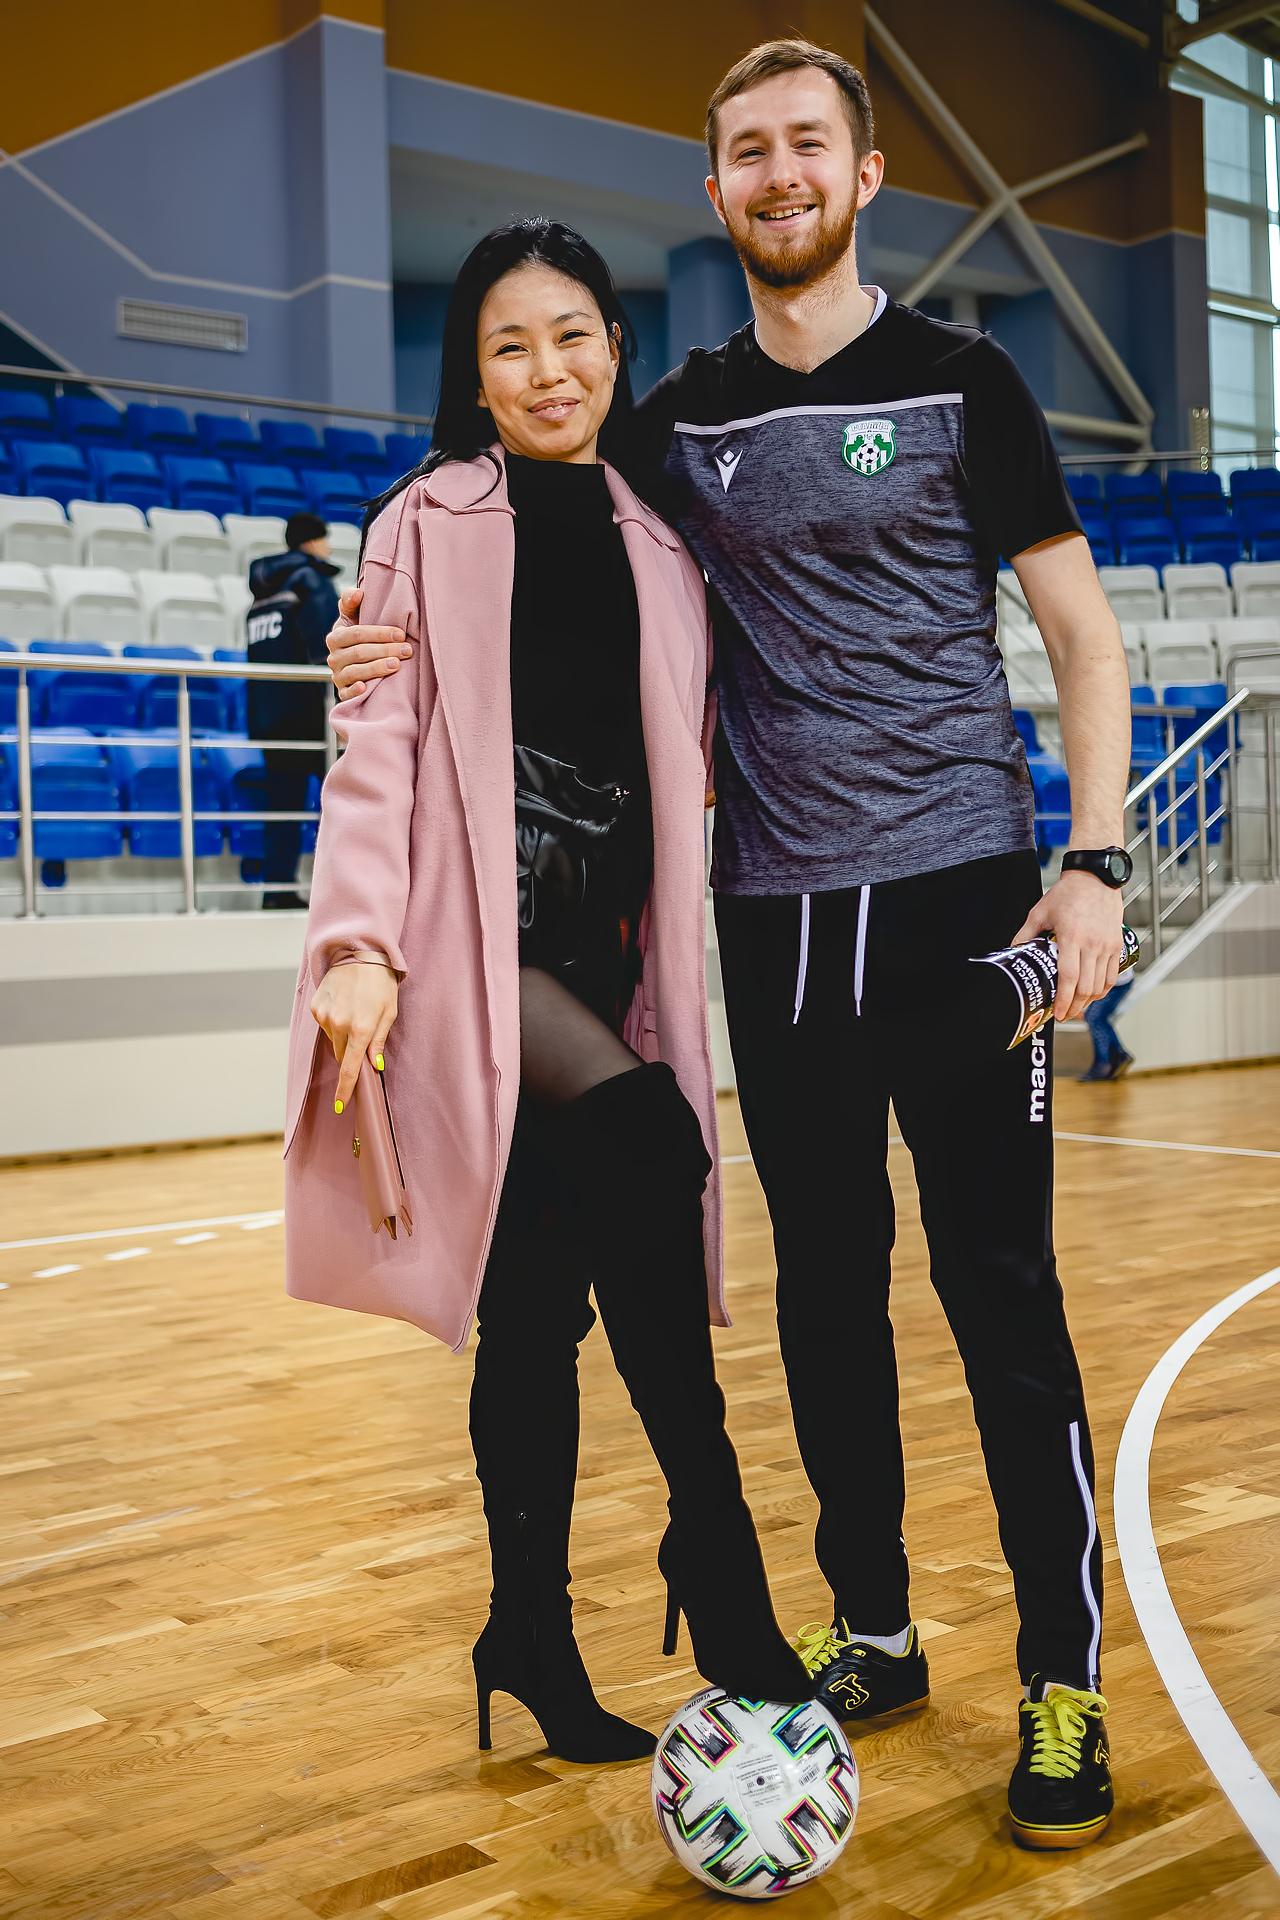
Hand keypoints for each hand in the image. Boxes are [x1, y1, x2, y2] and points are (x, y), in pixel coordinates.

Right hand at [310, 962, 398, 1109]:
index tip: (341, 1106)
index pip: (349, 1068)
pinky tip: (343, 1005)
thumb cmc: (380, 983)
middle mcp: (339, 1024)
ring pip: (333, 1039)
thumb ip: (379, 1041)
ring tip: (355, 1011)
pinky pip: (325, 1024)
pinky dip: (334, 1021)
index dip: (345, 1089)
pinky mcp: (316, 1006)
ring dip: (343, 1035)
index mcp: (360, 1029)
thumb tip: (375, 1066)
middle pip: (341, 1054)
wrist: (359, 953)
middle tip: (362, 1035)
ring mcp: (324, 1015)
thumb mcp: (389, 1012)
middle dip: (351, 1053)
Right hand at [327, 587, 412, 699]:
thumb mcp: (352, 618)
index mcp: (336, 637)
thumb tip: (358, 592)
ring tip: (397, 665)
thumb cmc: (358, 639)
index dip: (379, 633)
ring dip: (377, 668)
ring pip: (356, 672)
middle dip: (385, 650)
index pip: (356, 633)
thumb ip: (351, 602)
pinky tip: (366, 688)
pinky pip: (346, 694)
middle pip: (359, 653)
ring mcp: (338, 676)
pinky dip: (355, 691)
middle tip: (407, 650)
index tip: (400, 634)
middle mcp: (334, 657)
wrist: (353, 666)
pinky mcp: (343, 693)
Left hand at [1009, 871, 1124, 1020]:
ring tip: (1077, 1007)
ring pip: (1100, 985)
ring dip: (1089, 1001)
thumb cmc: (1067, 893)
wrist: (1096, 878)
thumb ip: (1025, 934)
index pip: (1069, 978)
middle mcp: (1092, 944)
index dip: (1064, 1000)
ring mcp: (1106, 945)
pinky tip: (1093, 994)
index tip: (1058, 1013)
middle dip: (1075, 1007)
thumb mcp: (1039, 912)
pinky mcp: (1116, 944)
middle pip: (1086, 987)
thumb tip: (1013, 951)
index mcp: (1071, 937)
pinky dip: (1103, 989)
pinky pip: (1112, 975)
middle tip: (1064, 1015)